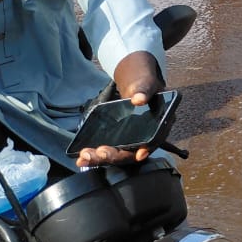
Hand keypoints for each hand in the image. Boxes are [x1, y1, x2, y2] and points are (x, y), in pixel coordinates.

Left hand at [77, 52, 164, 167]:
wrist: (133, 84)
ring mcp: (131, 140)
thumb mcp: (146, 83)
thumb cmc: (143, 83)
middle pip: (132, 152)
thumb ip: (144, 90)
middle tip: (98, 152)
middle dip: (114, 155)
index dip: (147, 149)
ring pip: (118, 154)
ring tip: (84, 157)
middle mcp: (146, 136)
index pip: (154, 141)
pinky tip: (82, 157)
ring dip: (101, 158)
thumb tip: (139, 99)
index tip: (139, 154)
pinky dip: (96, 155)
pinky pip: (109, 151)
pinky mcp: (118, 141)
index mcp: (159, 124)